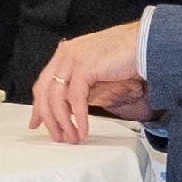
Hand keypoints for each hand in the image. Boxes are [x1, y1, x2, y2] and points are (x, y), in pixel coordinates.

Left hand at [29, 21, 149, 143]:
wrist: (144, 43)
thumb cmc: (125, 55)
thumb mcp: (95, 70)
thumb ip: (79, 84)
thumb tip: (69, 108)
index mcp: (65, 53)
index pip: (43, 83)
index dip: (39, 106)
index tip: (37, 123)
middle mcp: (65, 54)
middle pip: (45, 92)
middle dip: (49, 119)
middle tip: (57, 136)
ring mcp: (73, 59)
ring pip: (57, 97)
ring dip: (63, 122)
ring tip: (71, 137)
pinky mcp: (84, 67)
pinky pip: (75, 99)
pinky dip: (78, 117)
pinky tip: (84, 129)